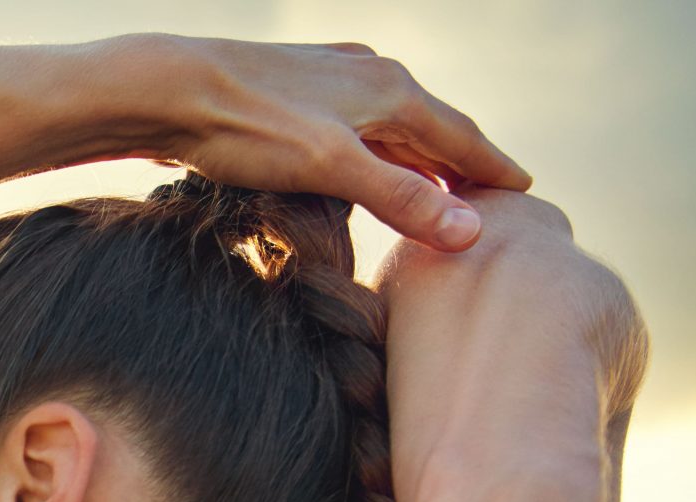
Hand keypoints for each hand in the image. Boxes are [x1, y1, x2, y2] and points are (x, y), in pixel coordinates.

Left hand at [119, 34, 532, 250]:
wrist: (169, 89)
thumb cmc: (249, 128)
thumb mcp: (332, 169)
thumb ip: (401, 200)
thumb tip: (470, 232)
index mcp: (391, 91)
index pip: (460, 137)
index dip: (493, 169)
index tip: (526, 194)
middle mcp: (369, 74)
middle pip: (432, 127)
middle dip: (463, 162)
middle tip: (491, 196)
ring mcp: (331, 79)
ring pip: (392, 124)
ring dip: (418, 155)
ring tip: (437, 186)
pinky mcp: (294, 91)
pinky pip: (356, 123)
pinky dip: (377, 148)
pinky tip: (364, 159)